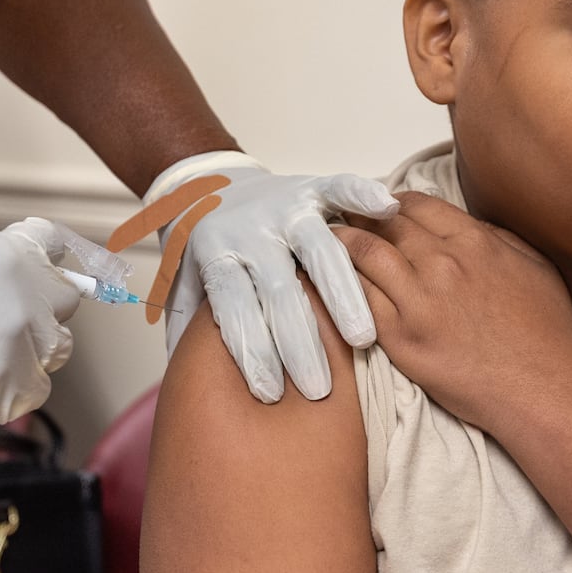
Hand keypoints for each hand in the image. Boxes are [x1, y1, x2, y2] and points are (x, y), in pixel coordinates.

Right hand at [0, 216, 80, 456]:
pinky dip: (14, 383)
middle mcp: (26, 306)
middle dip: (40, 299)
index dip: (40, 250)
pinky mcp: (3, 399)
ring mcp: (18, 355)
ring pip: (55, 348)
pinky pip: (31, 390)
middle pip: (63, 300)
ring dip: (33, 343)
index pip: (51, 245)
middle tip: (8, 308)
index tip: (35, 259)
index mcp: (10, 259)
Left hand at [128, 154, 398, 402]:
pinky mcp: (310, 187)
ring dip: (343, 295)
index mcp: (215, 254)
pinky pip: (340, 188)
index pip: (232, 306)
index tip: (269, 392)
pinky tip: (389, 209)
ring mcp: (283, 207)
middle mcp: (250, 231)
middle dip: (299, 342)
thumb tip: (182, 387)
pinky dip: (362, 195)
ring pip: (319, 251)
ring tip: (362, 339)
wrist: (202, 181)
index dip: (250, 348)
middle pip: (278, 289)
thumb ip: (186, 328)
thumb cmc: (202, 247)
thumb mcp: (183, 284)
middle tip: (318, 388)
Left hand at [335, 192, 571, 428]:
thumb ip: (496, 237)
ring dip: (339, 242)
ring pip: (363, 254)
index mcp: (473, 241)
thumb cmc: (545, 332)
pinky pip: (357, 299)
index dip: (387, 203)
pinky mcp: (400, 336)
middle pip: (384, 224)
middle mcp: (442, 263)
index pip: (414, 205)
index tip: (375, 207)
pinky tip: (325, 278)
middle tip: (338, 215)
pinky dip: (338, 283)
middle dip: (357, 215)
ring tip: (325, 239)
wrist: (542, 389)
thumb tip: (464, 223)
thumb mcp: (534, 265)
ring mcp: (418, 300)